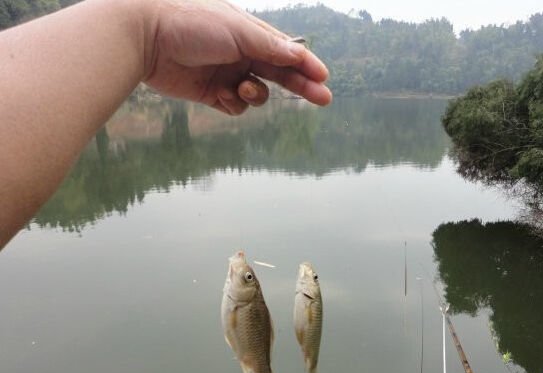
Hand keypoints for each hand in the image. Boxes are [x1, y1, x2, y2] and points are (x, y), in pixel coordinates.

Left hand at [141, 0, 331, 114]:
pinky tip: (222, 94)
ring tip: (241, 88)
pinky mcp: (211, 93)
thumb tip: (300, 55)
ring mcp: (227, 74)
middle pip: (279, 75)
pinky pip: (234, 107)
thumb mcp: (238, 31)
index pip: (286, 51)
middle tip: (324, 98)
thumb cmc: (192, 23)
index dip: (306, 65)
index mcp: (250, 34)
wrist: (145, 36)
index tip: (323, 77)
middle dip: (301, 86)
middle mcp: (242, 54)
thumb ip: (270, 46)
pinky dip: (233, 104)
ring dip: (256, 95)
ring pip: (257, 94)